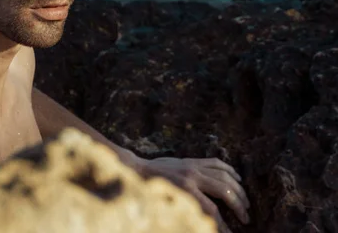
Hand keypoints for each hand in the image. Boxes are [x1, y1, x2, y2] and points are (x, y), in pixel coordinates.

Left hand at [135, 156, 250, 231]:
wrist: (139, 169)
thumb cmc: (150, 190)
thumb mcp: (166, 203)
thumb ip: (187, 209)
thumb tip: (204, 221)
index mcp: (185, 189)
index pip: (211, 210)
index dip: (223, 225)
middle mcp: (192, 176)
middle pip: (224, 191)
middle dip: (239, 206)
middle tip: (246, 218)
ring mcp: (193, 166)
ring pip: (225, 176)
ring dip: (238, 190)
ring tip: (246, 203)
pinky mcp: (193, 160)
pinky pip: (216, 163)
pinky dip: (230, 170)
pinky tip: (238, 179)